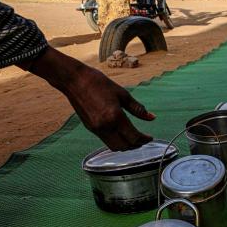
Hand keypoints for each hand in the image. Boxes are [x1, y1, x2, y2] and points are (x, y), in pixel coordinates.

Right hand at [19, 47, 154, 150]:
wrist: (75, 80)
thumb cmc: (99, 83)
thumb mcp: (122, 94)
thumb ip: (137, 108)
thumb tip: (152, 117)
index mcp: (115, 116)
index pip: (133, 137)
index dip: (144, 139)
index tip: (150, 137)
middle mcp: (105, 126)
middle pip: (124, 146)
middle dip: (136, 145)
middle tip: (144, 139)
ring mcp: (96, 129)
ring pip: (114, 147)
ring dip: (126, 146)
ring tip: (134, 138)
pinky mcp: (90, 128)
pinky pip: (106, 141)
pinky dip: (116, 141)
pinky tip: (121, 133)